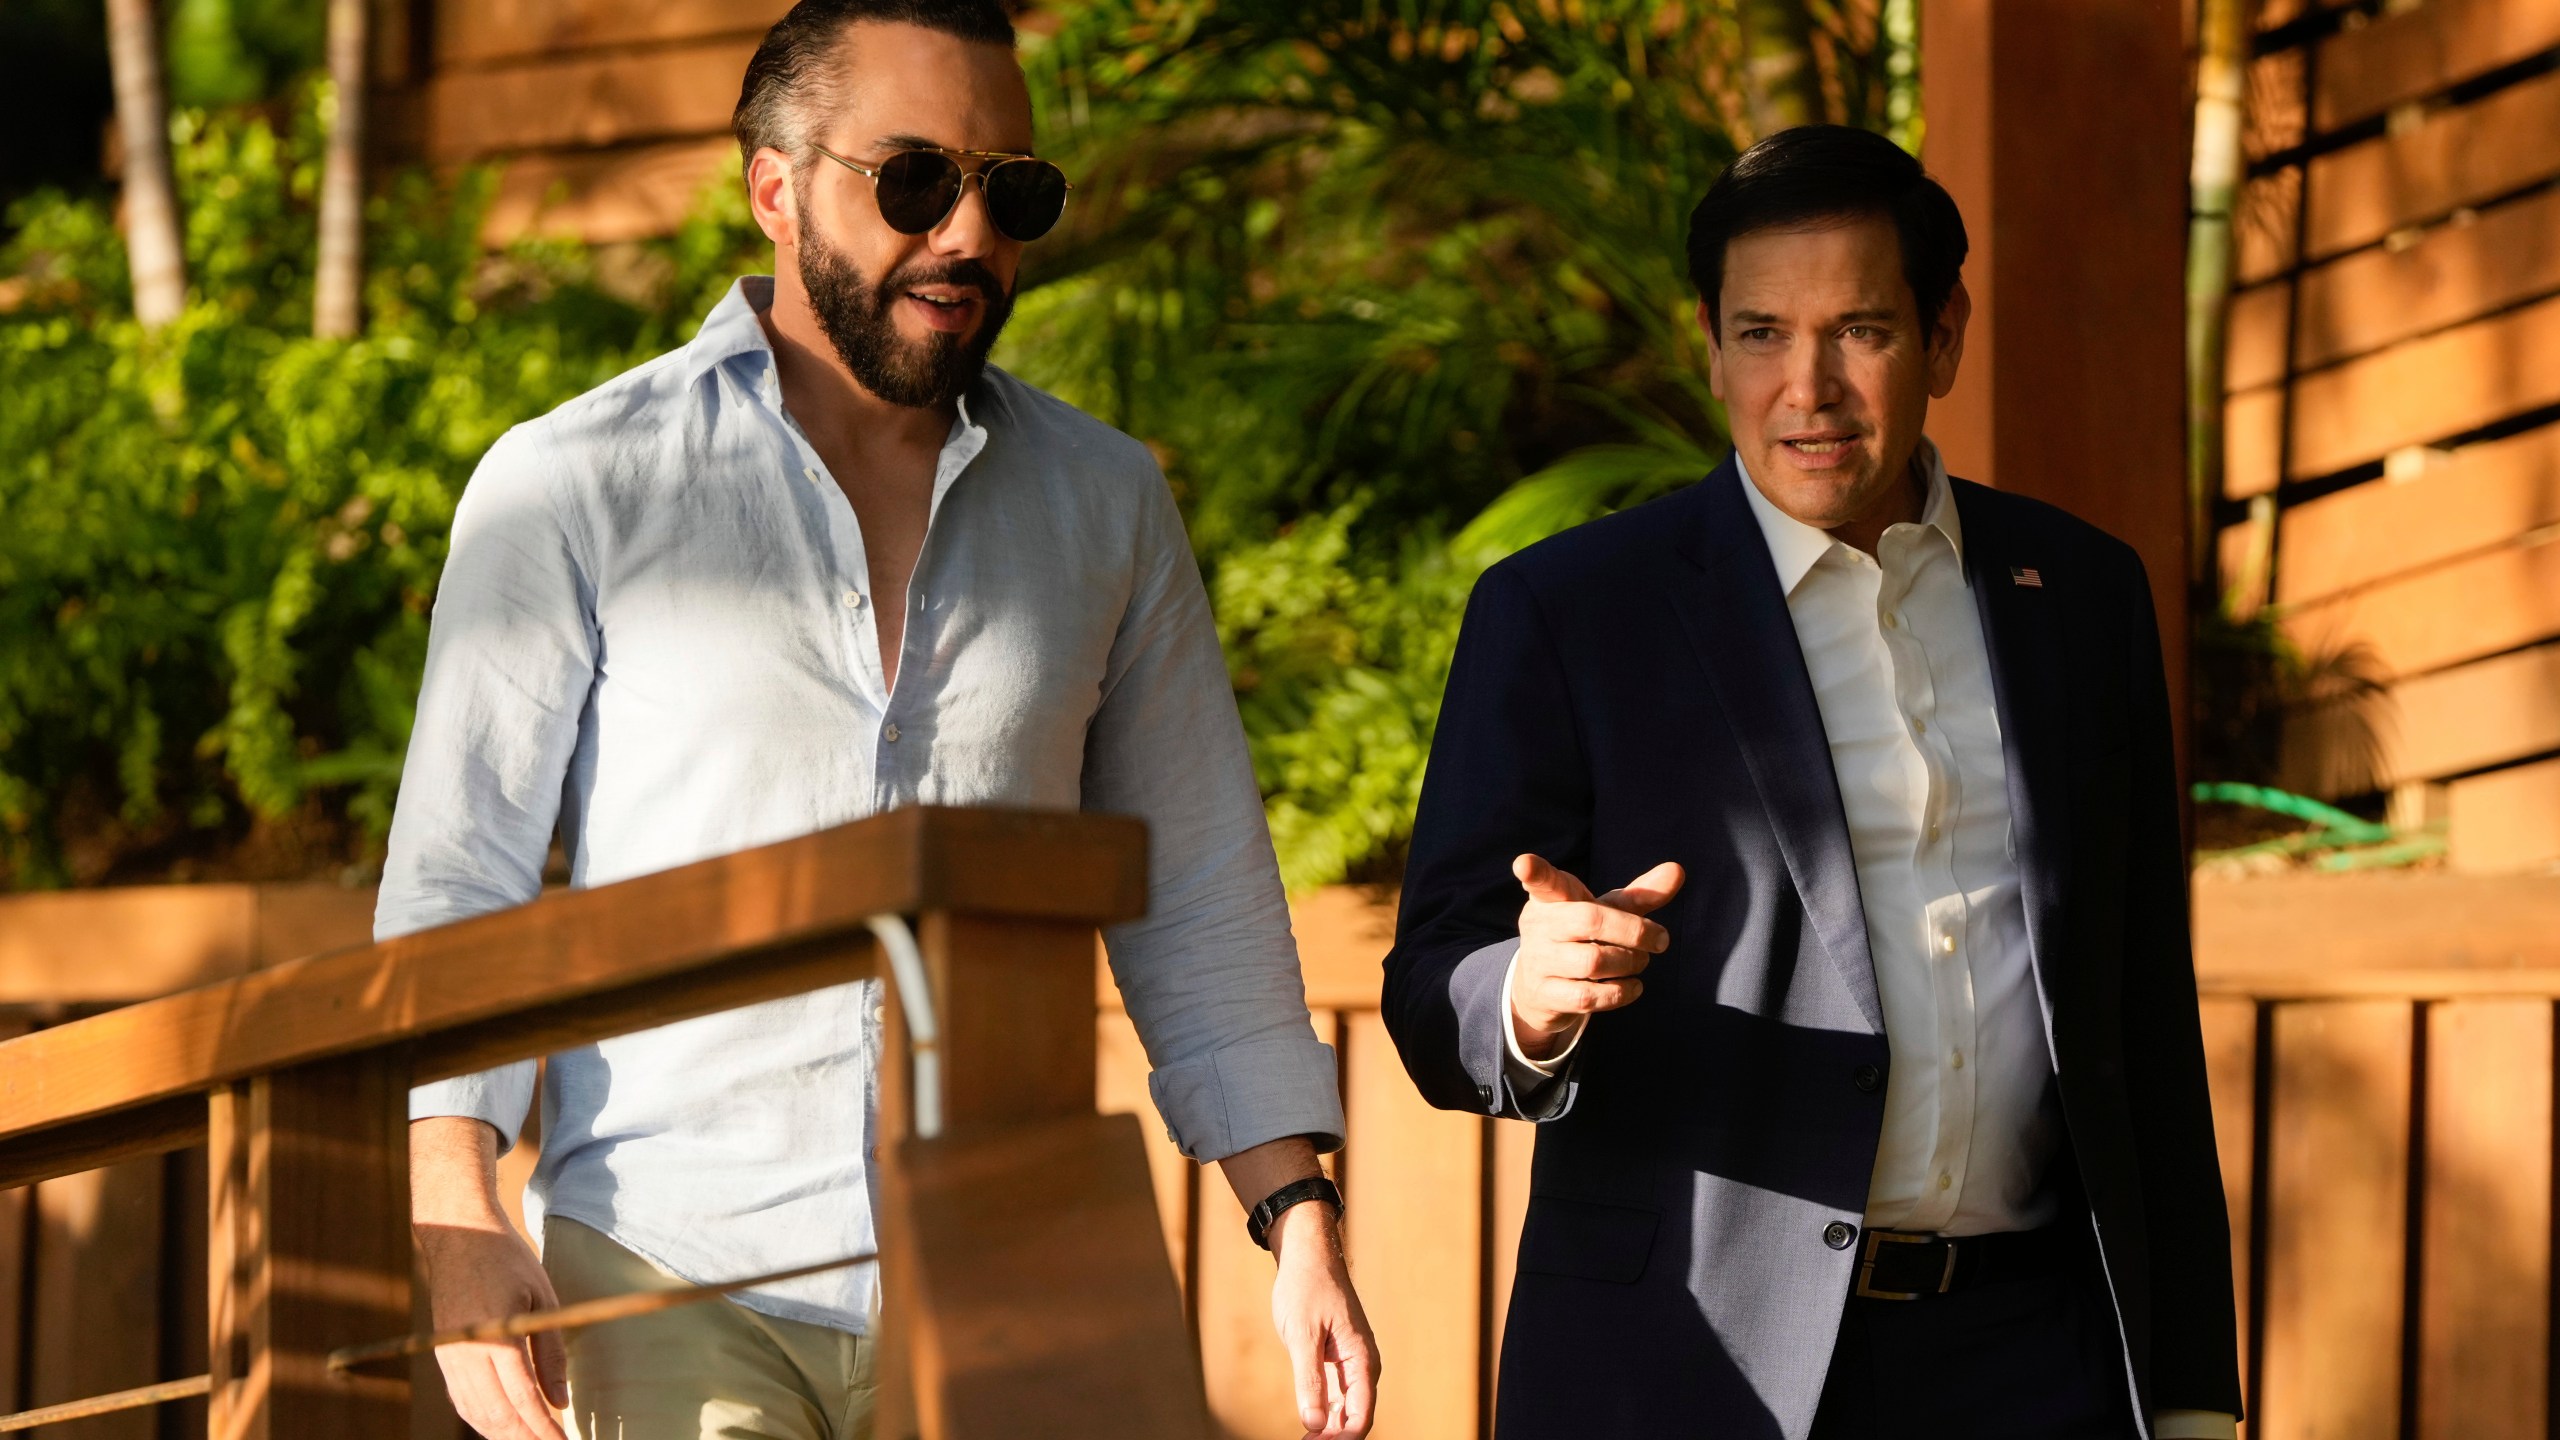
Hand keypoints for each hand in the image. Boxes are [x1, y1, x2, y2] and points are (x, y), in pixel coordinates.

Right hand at [412, 1117, 566, 1439]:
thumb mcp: (543, 1298)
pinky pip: (460, 1400)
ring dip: (503, 1433)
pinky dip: (481, 1420)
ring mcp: (449, 1356)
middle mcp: (467, 1352)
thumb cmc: (507, 1260)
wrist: (458, 1236)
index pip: (523, 1398)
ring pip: (475, 1413)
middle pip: (497, 1414)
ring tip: (532, 1439)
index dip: (543, 1428)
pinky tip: (501, 1426)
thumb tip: (561, 1401)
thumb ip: (551, 1353)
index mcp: (497, 1336)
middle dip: (525, 1437)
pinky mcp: (441, 1355)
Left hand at [1268, 1201, 1379, 1438]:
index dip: (1342, 1439)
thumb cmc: (1306, 1289)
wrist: (1307, 1257)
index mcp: (1362, 1360)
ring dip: (1328, 1432)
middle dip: (1334, 1438)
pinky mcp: (1334, 1362)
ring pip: (1345, 1412)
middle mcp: (1361, 1367)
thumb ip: (1309, 1380)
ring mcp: (1349, 1365)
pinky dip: (1323, 1415)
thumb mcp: (1302, 1335)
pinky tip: (1308, 1429)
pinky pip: (1335, 1398)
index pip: (1360, 1415)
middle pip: (1355, 1418)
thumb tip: (1315, 1423)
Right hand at [1509, 854, 1685, 1061]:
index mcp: (1551, 899)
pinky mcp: (1545, 995)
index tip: (1524, 863)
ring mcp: (1538, 961)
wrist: (1541, 988)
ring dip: (1630, 963)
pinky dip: (1620, 993)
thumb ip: (1639, 895)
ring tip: (1641, 962)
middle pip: (1590, 921)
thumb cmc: (1580, 938)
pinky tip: (1633, 987)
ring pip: (1593, 962)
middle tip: (1661, 940)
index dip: (1534, 871)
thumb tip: (1677, 870)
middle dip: (1635, 931)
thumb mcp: (1606, 912)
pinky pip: (1588, 997)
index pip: (1542, 882)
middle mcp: (1539, 926)